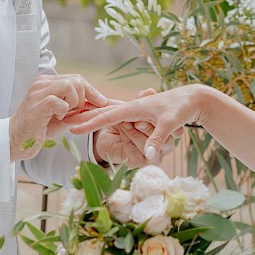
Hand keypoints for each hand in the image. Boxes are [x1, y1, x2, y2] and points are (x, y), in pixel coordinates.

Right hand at [10, 74, 108, 161]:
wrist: (15, 141)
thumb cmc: (38, 129)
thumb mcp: (61, 114)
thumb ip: (76, 106)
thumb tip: (98, 103)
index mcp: (47, 82)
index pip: (76, 78)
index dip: (91, 90)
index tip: (101, 102)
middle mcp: (41, 83)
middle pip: (76, 80)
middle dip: (84, 98)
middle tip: (76, 113)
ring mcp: (37, 93)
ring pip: (69, 86)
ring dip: (74, 103)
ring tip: (65, 115)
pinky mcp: (36, 106)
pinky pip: (59, 101)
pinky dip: (64, 111)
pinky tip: (57, 119)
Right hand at [71, 85, 207, 162]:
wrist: (191, 97)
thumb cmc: (180, 107)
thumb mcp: (170, 123)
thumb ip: (157, 139)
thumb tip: (148, 156)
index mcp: (134, 108)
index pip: (106, 117)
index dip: (89, 124)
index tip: (71, 128)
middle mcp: (131, 108)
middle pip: (102, 114)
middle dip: (83, 118)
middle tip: (64, 122)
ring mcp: (134, 112)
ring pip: (109, 117)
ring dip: (94, 118)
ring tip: (74, 119)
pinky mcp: (138, 116)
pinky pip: (118, 120)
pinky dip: (104, 120)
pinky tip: (92, 120)